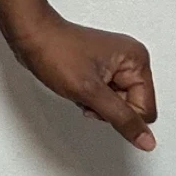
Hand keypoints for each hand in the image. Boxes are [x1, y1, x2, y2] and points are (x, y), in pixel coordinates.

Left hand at [0, 7, 157, 150]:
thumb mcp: (90, 92)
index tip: (97, 99)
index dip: (119, 113)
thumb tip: (146, 140)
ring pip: (116, 104)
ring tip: (78, 85)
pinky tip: (75, 84)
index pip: (145, 110)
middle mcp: (130, 60)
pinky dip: (88, 97)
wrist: (29, 35)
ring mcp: (115, 64)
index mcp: (137, 60)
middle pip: (132, 107)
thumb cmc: (54, 52)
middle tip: (85, 91)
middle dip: (106, 107)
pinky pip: (103, 96)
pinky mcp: (100, 68)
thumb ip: (120, 118)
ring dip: (95, 103)